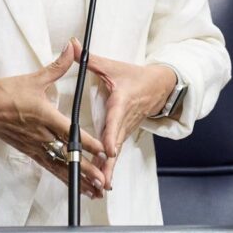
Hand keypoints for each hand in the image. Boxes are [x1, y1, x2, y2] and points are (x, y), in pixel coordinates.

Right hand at [0, 42, 107, 197]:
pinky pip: (49, 167)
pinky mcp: (29, 152)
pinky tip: (73, 185)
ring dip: (78, 179)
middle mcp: (41, 135)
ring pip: (60, 166)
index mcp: (45, 116)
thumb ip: (57, 66)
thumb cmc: (5, 93)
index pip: (70, 132)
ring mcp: (35, 146)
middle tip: (103, 181)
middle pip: (67, 156)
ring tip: (94, 191)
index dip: (87, 143)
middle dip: (86, 170)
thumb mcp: (33, 78)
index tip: (103, 151)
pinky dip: (63, 176)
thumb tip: (71, 48)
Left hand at [71, 38, 176, 190]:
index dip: (112, 135)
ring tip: (100, 188)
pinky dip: (109, 168)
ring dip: (108, 170)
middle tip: (102, 180)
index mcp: (121, 102)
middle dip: (108, 163)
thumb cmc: (134, 76)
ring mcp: (125, 130)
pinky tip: (102, 184)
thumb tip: (72, 44)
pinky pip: (115, 153)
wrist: (160, 87)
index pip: (115, 121)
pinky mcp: (124, 135)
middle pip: (115, 144)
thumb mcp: (112, 66)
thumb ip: (89, 59)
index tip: (108, 149)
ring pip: (116, 153)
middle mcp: (124, 120)